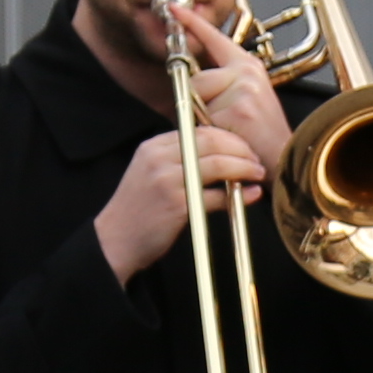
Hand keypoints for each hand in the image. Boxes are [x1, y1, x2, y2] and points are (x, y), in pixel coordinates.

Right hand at [90, 38, 292, 283]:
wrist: (114, 241)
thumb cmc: (138, 211)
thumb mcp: (151, 175)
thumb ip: (178, 161)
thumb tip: (219, 156)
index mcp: (153, 147)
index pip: (199, 131)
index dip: (228, 137)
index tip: (244, 148)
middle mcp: (159, 158)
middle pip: (212, 141)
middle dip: (241, 149)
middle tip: (257, 160)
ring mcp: (168, 180)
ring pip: (218, 164)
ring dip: (244, 168)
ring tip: (258, 173)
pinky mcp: (178, 205)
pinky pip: (217, 195)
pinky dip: (238, 195)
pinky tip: (250, 195)